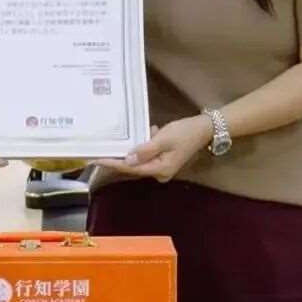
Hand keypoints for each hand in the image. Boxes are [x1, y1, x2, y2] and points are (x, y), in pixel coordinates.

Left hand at [95, 115, 212, 181]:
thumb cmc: (185, 133)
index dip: (112, 163)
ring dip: (134, 147)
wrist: (205, 128)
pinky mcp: (165, 158)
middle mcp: (160, 172)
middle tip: (101, 148)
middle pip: (134, 165)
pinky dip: (146, 143)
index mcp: (159, 169)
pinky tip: (149, 131)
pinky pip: (149, 153)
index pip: (130, 168)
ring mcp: (163, 166)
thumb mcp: (163, 140)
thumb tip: (127, 159)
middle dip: (120, 155)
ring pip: (141, 158)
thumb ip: (145, 150)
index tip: (96, 159)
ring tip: (122, 137)